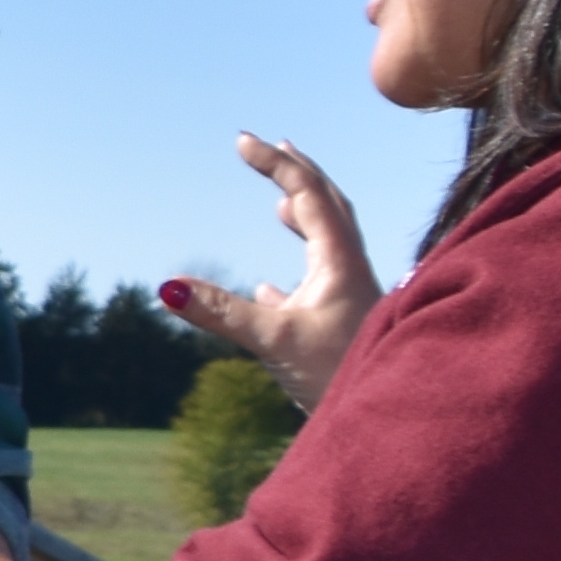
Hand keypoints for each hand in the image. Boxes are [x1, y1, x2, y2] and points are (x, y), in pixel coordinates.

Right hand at [161, 135, 378, 408]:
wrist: (392, 419)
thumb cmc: (342, 377)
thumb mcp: (275, 341)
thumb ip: (221, 312)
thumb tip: (167, 287)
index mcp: (341, 262)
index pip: (307, 194)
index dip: (275, 163)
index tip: (242, 141)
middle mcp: (351, 272)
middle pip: (329, 207)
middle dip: (300, 174)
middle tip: (276, 147)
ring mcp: (350, 299)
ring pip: (327, 245)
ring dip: (302, 217)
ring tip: (278, 206)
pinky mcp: (343, 328)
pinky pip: (317, 287)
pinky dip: (293, 272)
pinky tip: (269, 289)